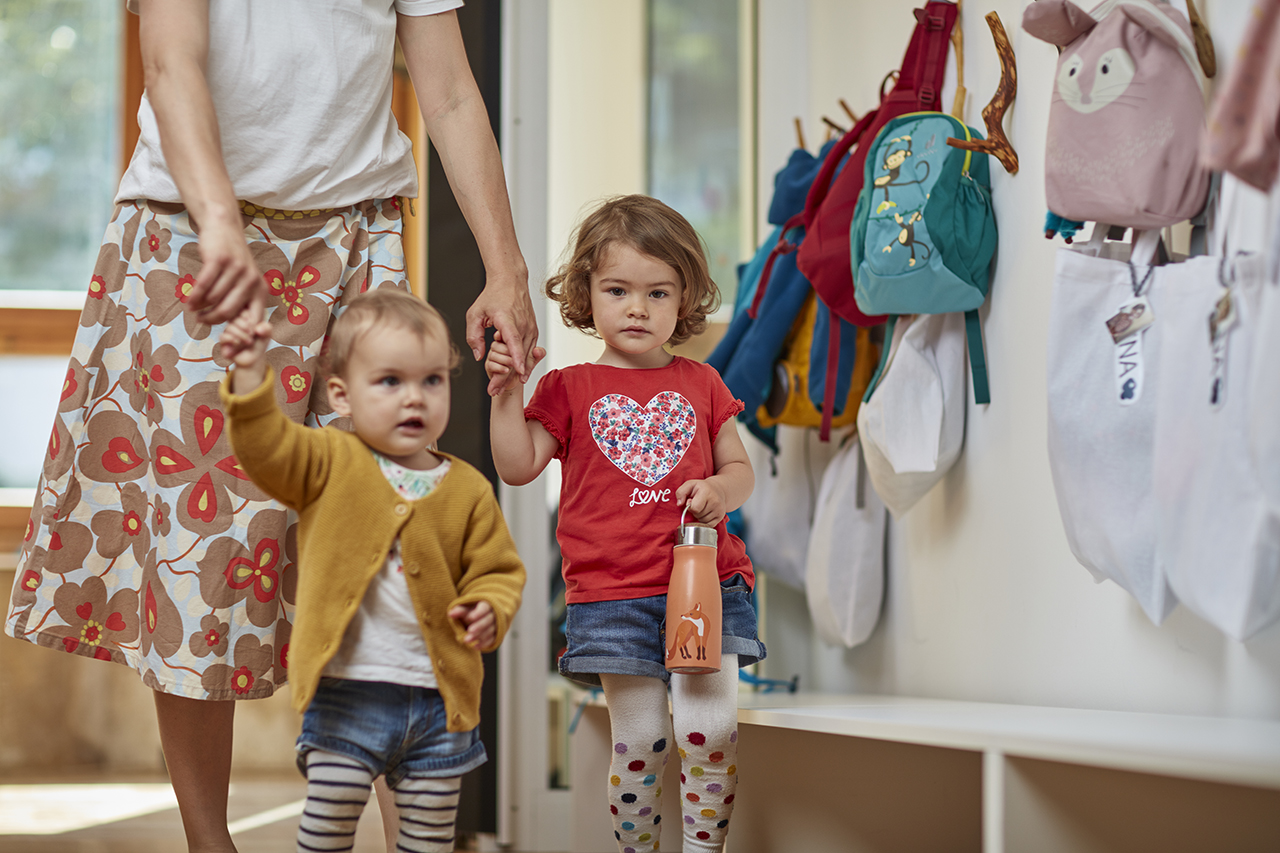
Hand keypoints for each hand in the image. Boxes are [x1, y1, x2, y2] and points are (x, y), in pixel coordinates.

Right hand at [186, 211, 266, 324]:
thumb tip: (232, 330)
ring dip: (200, 307)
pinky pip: (203, 286)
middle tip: (201, 321)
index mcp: (260, 289)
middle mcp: (251, 280)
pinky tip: (189, 302)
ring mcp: (236, 269)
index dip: (239, 334)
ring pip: (213, 299)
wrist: (224, 228)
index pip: (253, 319)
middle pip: (228, 311)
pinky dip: (194, 297)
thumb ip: (241, 301)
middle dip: (212, 319)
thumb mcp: (244, 280)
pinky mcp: (219, 260)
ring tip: (193, 309)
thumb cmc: (232, 260)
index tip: (226, 343)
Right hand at [219, 295, 270, 392]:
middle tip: (252, 335)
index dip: (249, 318)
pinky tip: (238, 343)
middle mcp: (235, 322)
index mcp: (244, 317)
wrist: (253, 359)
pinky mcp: (223, 340)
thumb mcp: (267, 335)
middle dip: (246, 327)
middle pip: (235, 317)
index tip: (255, 326)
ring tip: (249, 341)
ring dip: (241, 335)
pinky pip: (222, 336)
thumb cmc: (259, 344)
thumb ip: (267, 329)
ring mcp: (228, 330)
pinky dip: (231, 339)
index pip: (244, 310)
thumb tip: (259, 329)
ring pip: (229, 327)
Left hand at [449, 600, 495, 648]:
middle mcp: (494, 615)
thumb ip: (459, 611)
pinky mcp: (497, 635)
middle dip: (479, 626)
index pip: (484, 608)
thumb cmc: (472, 613)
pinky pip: (492, 640)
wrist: (482, 619)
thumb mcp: (466, 609)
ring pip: (490, 630)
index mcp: (487, 605)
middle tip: (469, 631)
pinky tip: (474, 646)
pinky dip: (484, 643)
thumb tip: (450, 614)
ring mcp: (497, 626)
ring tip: (466, 640)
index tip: (469, 618)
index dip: (478, 613)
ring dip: (479, 636)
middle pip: (488, 620)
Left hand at [467, 272, 538, 395]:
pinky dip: (523, 365)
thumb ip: (473, 336)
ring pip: (527, 357)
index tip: (519, 373)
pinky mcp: (533, 331)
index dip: (516, 358)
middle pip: (519, 356)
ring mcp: (531, 328)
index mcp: (508, 319)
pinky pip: (530, 352)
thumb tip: (479, 358)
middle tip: (493, 391)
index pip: (514, 340)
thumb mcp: (475, 314)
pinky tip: (515, 377)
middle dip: (507, 377)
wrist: (511, 280)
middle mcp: (523, 325)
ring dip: (515, 375)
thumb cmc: (492, 296)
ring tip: (501, 389)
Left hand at [676, 478, 728, 527]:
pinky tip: (706, 513)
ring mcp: (720, 510)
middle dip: (695, 511)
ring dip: (700, 516)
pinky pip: (709, 525)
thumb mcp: (690, 484)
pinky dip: (705, 521)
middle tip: (698, 504)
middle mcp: (715, 501)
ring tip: (703, 507)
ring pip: (703, 521)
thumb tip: (679, 504)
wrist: (719, 489)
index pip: (695, 508)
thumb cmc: (702, 488)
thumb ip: (681, 492)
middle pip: (698, 515)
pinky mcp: (721, 516)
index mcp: (706, 492)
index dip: (690, 506)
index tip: (691, 501)